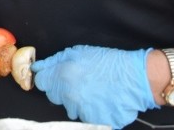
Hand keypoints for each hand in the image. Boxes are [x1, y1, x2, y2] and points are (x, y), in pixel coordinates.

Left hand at [32, 45, 156, 127]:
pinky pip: (87, 117)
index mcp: (62, 77)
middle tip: (79, 82)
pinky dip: (92, 110)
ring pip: (71, 108)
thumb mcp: (78, 52)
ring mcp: (83, 111)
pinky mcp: (96, 121)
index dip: (48, 78)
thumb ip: (54, 61)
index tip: (55, 77)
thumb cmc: (108, 62)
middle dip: (62, 89)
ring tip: (93, 90)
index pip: (41, 83)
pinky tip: (101, 100)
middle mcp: (69, 96)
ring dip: (77, 101)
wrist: (136, 77)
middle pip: (54, 96)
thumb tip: (37, 67)